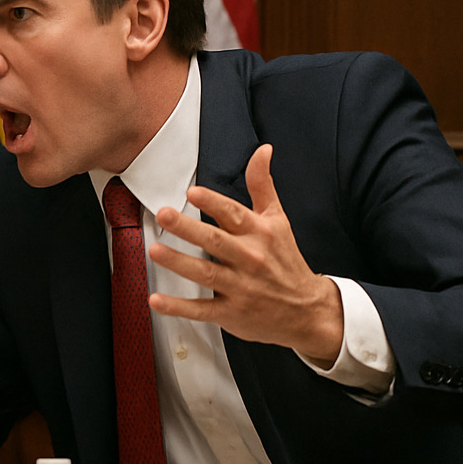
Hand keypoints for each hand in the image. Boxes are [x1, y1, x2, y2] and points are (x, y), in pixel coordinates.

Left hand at [148, 144, 343, 364]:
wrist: (308, 311)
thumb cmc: (285, 260)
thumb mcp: (278, 220)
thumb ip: (263, 185)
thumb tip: (262, 150)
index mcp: (259, 234)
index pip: (234, 215)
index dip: (213, 202)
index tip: (193, 191)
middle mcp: (249, 259)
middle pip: (215, 241)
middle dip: (188, 228)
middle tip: (163, 214)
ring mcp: (240, 288)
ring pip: (205, 274)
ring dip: (179, 263)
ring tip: (154, 251)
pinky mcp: (231, 313)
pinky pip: (201, 309)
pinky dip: (178, 307)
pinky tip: (156, 300)